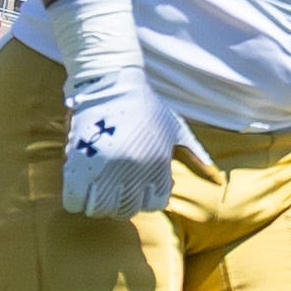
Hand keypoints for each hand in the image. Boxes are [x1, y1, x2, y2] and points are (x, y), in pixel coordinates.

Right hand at [59, 53, 214, 217]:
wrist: (112, 81)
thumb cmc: (145, 105)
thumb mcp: (175, 128)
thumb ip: (194, 154)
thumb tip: (216, 177)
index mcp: (158, 166)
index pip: (153, 205)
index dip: (143, 198)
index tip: (132, 187)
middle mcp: (134, 172)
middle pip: (125, 209)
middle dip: (118, 202)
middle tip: (110, 188)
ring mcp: (106, 169)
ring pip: (99, 210)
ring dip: (95, 203)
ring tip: (93, 189)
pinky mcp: (79, 164)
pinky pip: (75, 201)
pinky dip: (75, 200)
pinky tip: (77, 188)